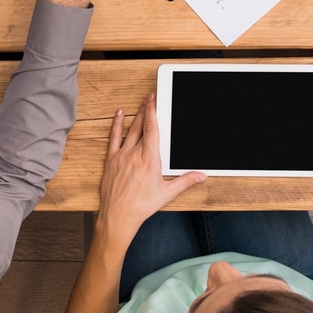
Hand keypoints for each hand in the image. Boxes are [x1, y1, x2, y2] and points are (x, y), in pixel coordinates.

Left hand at [99, 94, 204, 233]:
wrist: (118, 216)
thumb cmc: (141, 206)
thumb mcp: (167, 193)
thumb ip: (185, 181)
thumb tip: (202, 176)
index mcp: (150, 160)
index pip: (152, 129)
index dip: (153, 112)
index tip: (154, 100)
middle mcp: (135, 154)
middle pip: (142, 126)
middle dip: (147, 109)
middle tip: (150, 96)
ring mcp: (122, 156)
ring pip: (130, 130)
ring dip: (136, 115)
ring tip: (141, 103)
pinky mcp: (111, 160)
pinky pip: (114, 138)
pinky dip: (116, 124)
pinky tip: (119, 114)